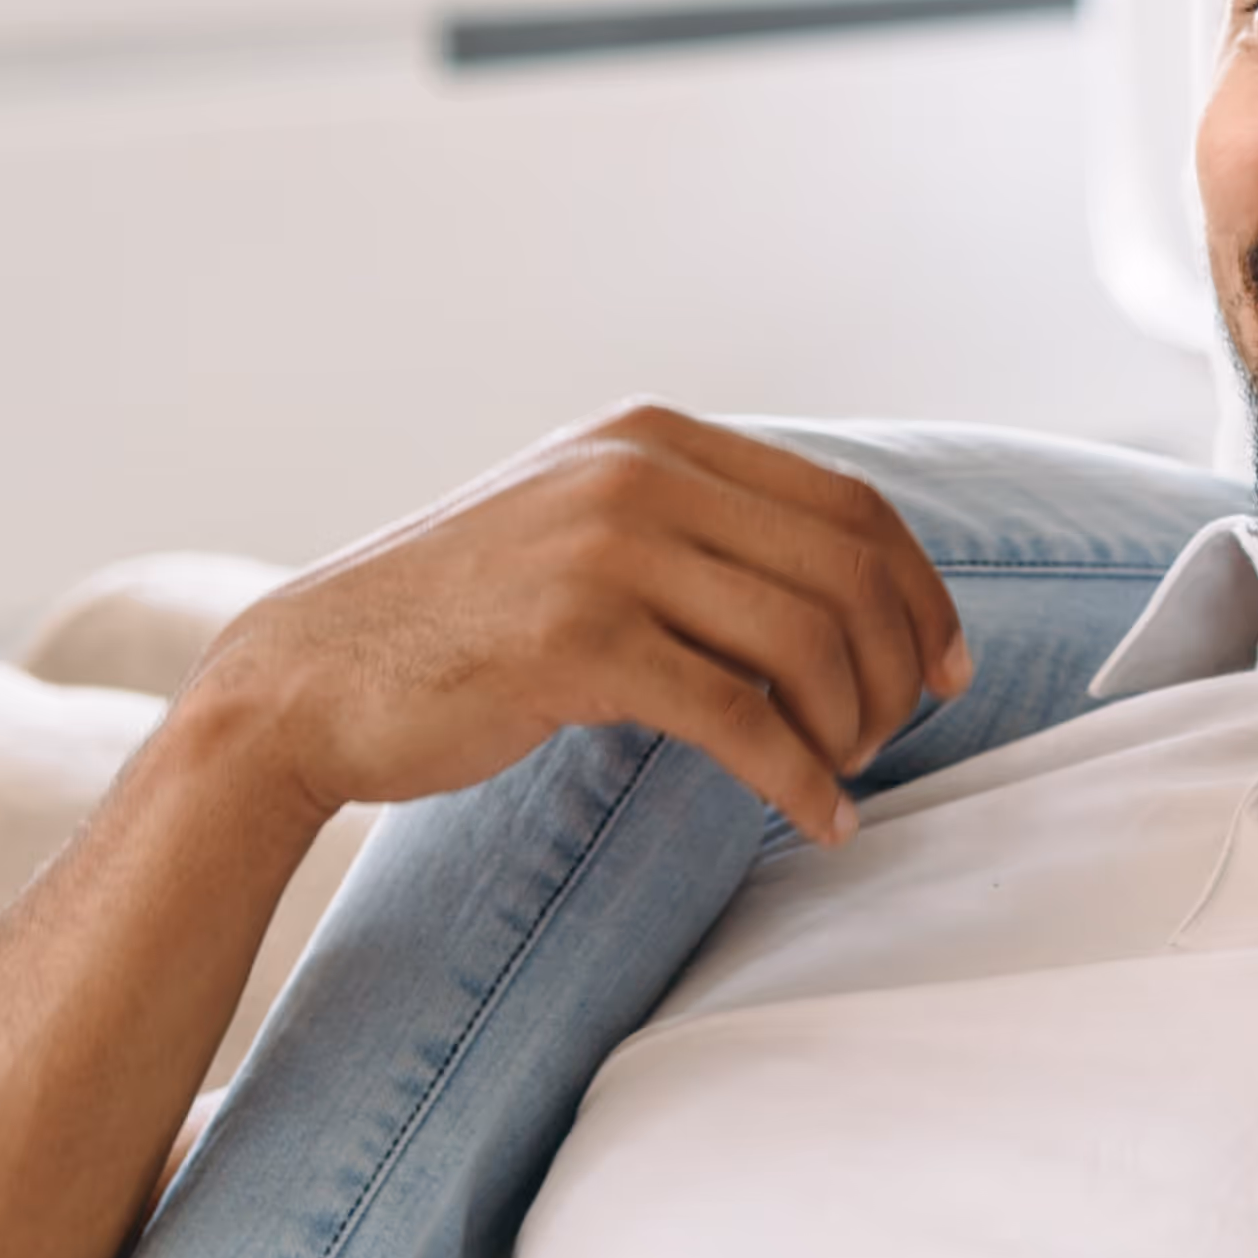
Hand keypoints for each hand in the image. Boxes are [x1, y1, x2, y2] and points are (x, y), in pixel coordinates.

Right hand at [180, 403, 963, 846]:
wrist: (308, 678)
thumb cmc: (455, 623)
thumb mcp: (578, 526)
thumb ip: (690, 528)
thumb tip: (835, 589)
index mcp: (652, 439)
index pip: (849, 505)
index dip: (921, 592)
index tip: (949, 667)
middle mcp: (637, 474)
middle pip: (847, 569)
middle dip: (900, 666)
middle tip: (894, 738)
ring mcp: (606, 552)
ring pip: (808, 642)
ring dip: (853, 727)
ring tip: (842, 776)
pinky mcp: (578, 645)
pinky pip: (742, 718)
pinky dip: (800, 779)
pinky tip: (817, 819)